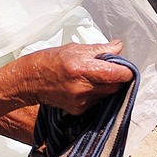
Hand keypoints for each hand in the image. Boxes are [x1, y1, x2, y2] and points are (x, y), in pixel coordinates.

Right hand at [12, 40, 133, 114]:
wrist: (29, 81)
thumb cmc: (50, 60)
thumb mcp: (75, 48)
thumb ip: (100, 49)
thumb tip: (119, 46)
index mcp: (82, 68)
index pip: (116, 74)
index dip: (126, 72)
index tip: (127, 68)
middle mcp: (83, 88)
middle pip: (115, 87)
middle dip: (117, 79)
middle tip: (111, 70)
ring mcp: (81, 101)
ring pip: (107, 95)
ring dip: (107, 87)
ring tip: (95, 77)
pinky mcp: (78, 110)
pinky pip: (97, 102)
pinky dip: (96, 94)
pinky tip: (85, 87)